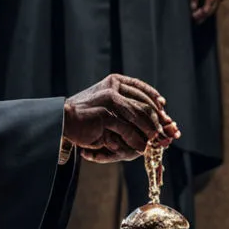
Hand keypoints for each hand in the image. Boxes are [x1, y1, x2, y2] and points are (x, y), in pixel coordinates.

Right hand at [64, 74, 180, 162]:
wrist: (63, 120)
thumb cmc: (87, 115)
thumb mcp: (109, 105)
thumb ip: (127, 106)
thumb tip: (154, 114)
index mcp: (115, 81)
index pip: (141, 88)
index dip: (154, 99)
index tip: (164, 111)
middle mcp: (114, 87)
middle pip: (144, 103)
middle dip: (157, 120)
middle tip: (165, 131)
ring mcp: (110, 100)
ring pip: (139, 116)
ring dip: (150, 131)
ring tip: (156, 142)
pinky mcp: (106, 115)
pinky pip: (128, 129)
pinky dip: (137, 140)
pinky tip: (141, 148)